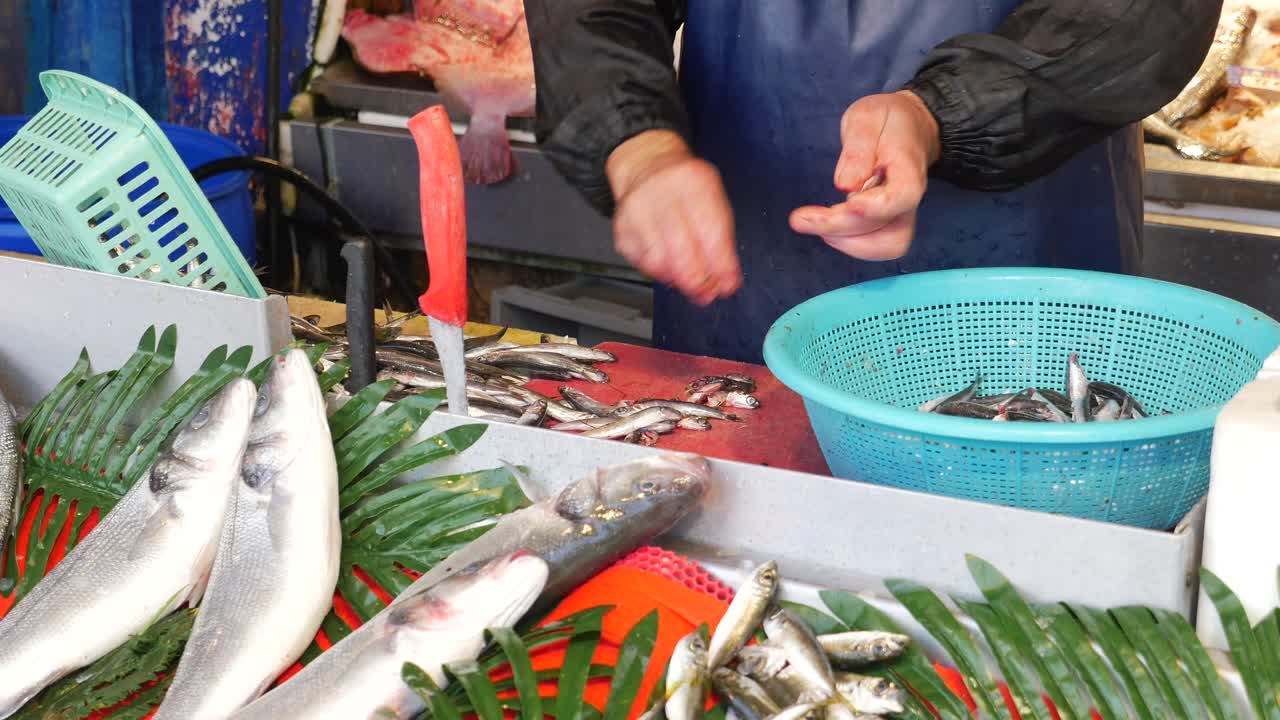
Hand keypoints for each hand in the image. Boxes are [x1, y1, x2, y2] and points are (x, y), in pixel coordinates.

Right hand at [606, 130, 741, 305]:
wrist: (647, 165)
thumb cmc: (686, 187)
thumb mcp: (714, 197)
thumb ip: (723, 237)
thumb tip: (727, 278)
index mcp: (693, 183)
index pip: (710, 232)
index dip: (721, 265)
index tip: (727, 285)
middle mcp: (662, 194)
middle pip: (682, 250)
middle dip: (698, 280)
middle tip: (708, 293)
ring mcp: (638, 212)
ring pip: (659, 261)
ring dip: (679, 281)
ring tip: (692, 286)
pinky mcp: (622, 228)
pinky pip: (642, 262)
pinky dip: (660, 274)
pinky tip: (671, 272)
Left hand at [789, 90, 940, 260]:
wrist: (908, 127)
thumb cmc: (886, 120)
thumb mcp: (866, 118)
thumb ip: (857, 148)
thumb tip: (845, 185)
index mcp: (908, 166)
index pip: (904, 195)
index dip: (876, 207)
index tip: (849, 202)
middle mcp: (911, 197)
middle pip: (886, 227)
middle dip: (839, 226)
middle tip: (800, 218)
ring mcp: (904, 213)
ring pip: (886, 246)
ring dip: (845, 242)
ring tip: (812, 223)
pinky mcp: (891, 223)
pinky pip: (877, 246)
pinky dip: (849, 243)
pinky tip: (826, 227)